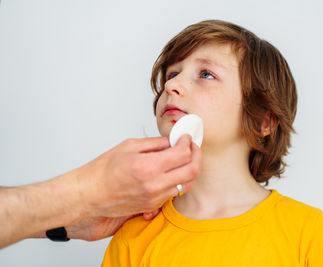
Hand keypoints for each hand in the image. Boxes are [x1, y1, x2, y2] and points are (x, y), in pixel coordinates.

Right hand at [74, 135, 200, 218]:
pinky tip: (173, 171)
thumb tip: (174, 141)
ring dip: (190, 169)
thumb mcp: (130, 146)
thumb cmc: (103, 170)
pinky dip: (179, 180)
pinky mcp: (153, 206)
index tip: (185, 138)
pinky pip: (174, 193)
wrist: (90, 193)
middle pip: (192, 171)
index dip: (188, 143)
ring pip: (187, 184)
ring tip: (185, 159)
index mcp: (148, 167)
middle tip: (191, 147)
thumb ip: (156, 143)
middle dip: (197, 156)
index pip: (183, 154)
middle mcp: (154, 185)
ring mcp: (155, 198)